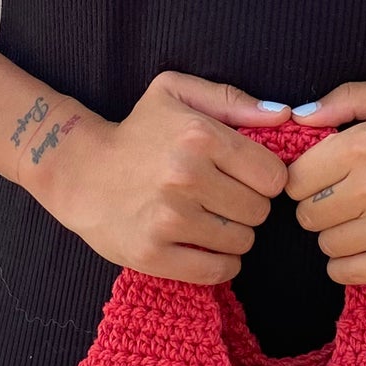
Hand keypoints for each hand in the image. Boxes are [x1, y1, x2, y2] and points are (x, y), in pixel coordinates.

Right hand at [34, 70, 288, 279]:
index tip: (243, 177)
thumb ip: (234, 100)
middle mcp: (186, 176)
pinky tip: (203, 246)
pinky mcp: (153, 253)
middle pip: (260, 212)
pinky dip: (219, 263)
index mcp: (200, 135)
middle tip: (221, 199)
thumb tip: (285, 116)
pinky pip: (217, 271)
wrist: (80, 172)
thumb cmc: (137, 132)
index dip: (264, 178)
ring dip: (233, 235)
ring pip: (242, 243)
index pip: (273, 177)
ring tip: (207, 219)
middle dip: (247, 207)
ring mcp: (169, 219)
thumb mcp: (176, 94)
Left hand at [280, 77, 365, 282]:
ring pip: (326, 244)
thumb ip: (345, 99)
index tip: (324, 179)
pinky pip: (347, 272)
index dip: (305, 180)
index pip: (296, 179)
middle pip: (307, 215)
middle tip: (344, 201)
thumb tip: (298, 119)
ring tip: (361, 220)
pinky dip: (347, 264)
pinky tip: (365, 245)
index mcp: (365, 144)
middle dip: (319, 208)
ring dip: (336, 235)